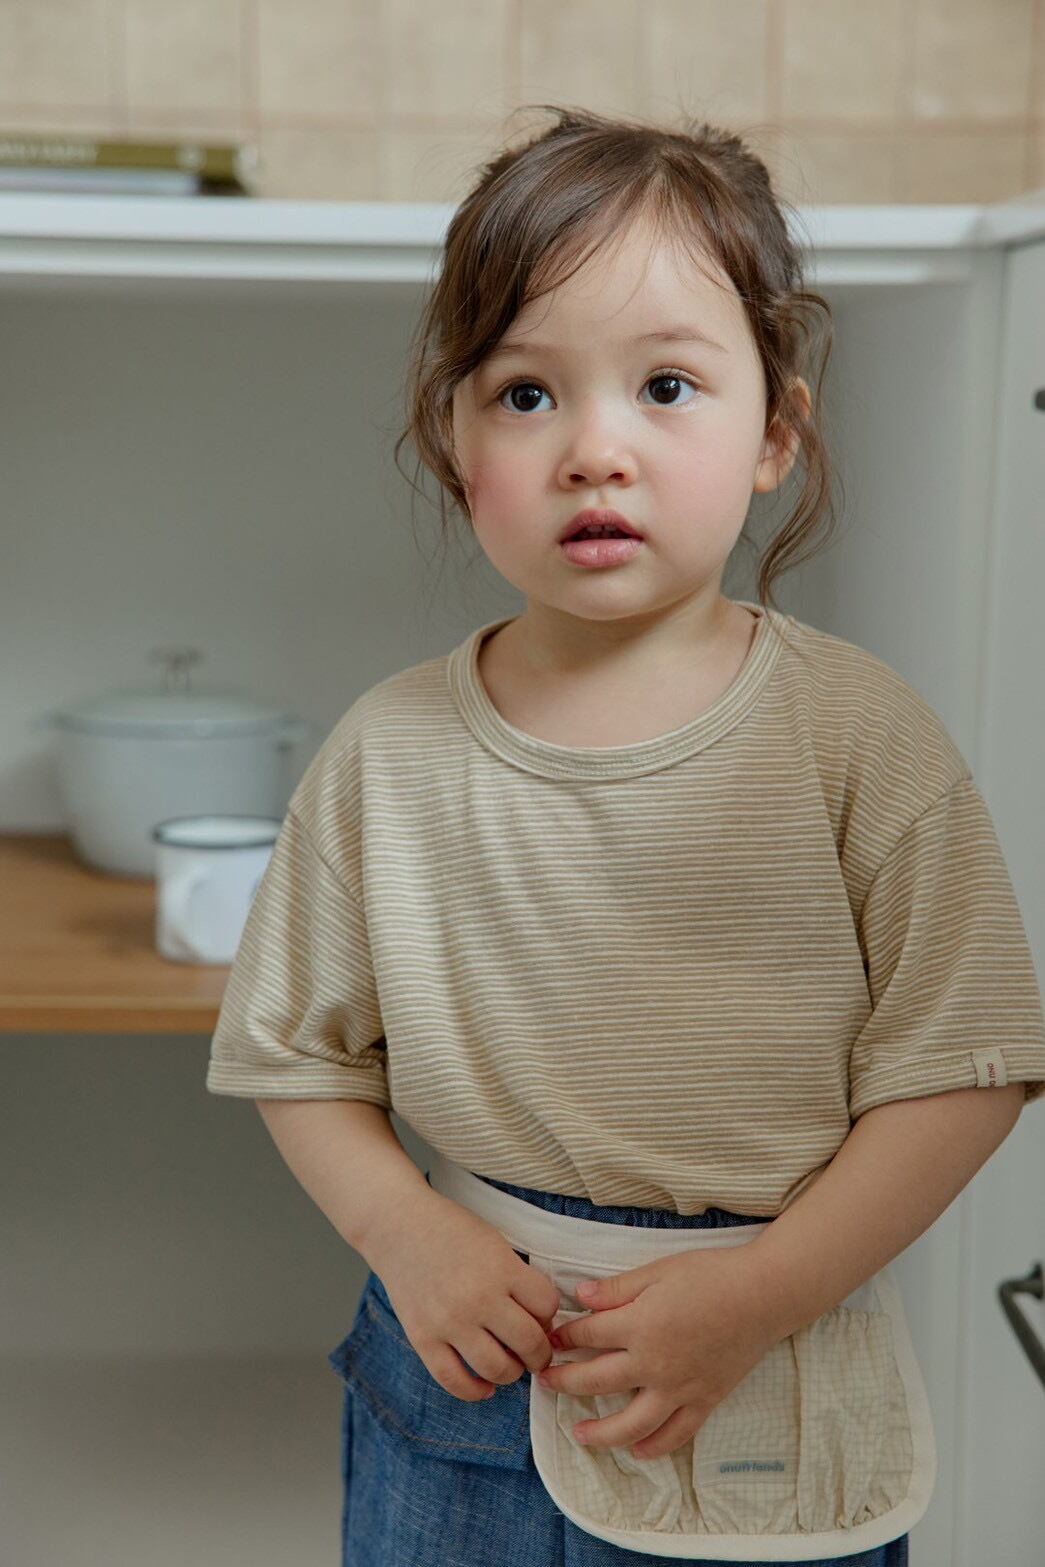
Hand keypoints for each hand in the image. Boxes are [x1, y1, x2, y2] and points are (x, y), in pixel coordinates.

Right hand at [364, 1190, 560, 1401]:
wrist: (399, 1225)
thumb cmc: (452, 1230)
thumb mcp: (496, 1243)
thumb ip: (518, 1279)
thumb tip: (540, 1322)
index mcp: (502, 1269)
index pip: (547, 1306)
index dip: (549, 1314)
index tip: (540, 1316)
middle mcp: (479, 1299)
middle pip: (529, 1343)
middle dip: (540, 1353)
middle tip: (536, 1352)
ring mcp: (449, 1322)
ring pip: (498, 1368)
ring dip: (512, 1373)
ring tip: (510, 1365)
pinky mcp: (423, 1339)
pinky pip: (454, 1381)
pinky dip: (475, 1391)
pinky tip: (485, 1386)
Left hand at [537, 1244, 786, 1460]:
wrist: (763, 1295)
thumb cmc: (711, 1274)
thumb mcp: (658, 1271)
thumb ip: (617, 1289)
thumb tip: (580, 1296)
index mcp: (639, 1326)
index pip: (589, 1335)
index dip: (566, 1336)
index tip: (552, 1339)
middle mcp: (653, 1364)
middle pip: (597, 1380)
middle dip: (566, 1382)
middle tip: (546, 1382)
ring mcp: (679, 1388)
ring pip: (631, 1423)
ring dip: (600, 1432)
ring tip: (579, 1434)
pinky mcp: (704, 1400)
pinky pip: (675, 1434)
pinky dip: (655, 1446)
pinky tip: (638, 1450)